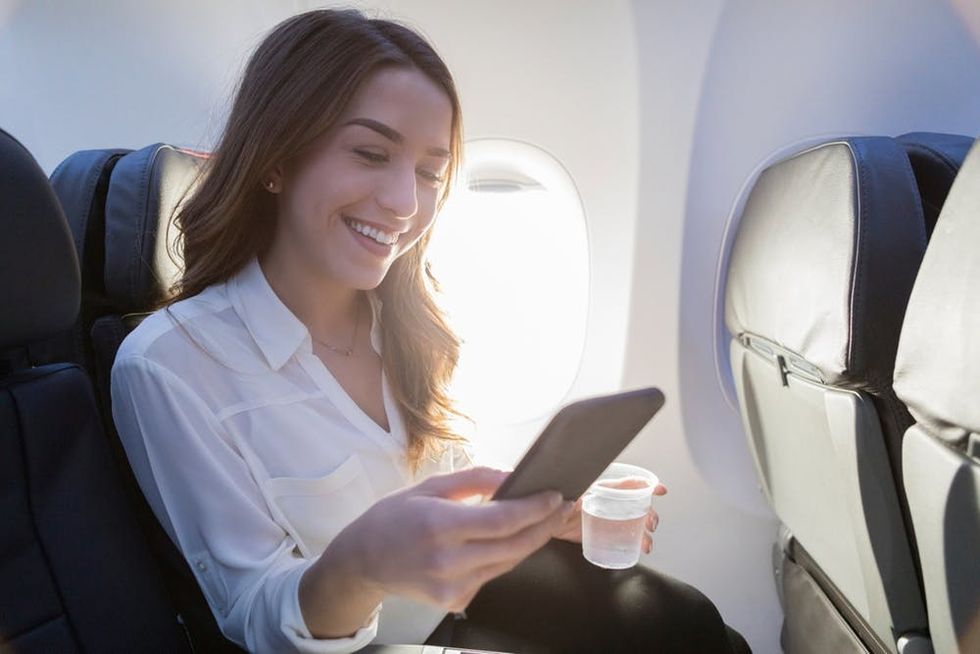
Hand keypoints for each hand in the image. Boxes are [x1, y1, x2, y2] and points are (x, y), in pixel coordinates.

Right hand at [327, 466, 572, 612]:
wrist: (364, 562)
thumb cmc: (395, 517)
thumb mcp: (429, 486)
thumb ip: (474, 480)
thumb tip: (511, 477)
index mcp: (440, 526)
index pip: (502, 521)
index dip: (535, 509)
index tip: (556, 495)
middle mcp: (448, 561)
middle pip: (514, 546)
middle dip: (545, 525)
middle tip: (564, 506)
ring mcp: (453, 586)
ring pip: (508, 562)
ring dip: (530, 540)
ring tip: (546, 519)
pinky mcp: (455, 601)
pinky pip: (492, 576)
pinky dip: (504, 556)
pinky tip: (509, 540)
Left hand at [553, 481, 667, 554]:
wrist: (544, 519)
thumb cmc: (558, 501)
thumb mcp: (571, 495)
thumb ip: (577, 496)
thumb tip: (581, 501)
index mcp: (604, 490)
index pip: (630, 485)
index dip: (647, 485)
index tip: (661, 490)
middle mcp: (609, 504)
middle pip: (637, 507)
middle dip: (649, 515)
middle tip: (651, 524)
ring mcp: (606, 520)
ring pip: (632, 525)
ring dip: (644, 534)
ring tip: (647, 544)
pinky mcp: (600, 535)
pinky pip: (620, 540)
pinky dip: (631, 546)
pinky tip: (636, 551)